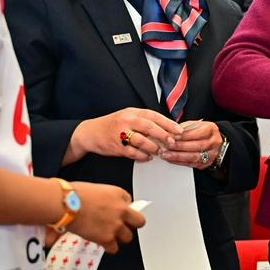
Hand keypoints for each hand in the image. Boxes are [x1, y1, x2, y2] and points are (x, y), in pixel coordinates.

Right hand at [68, 180, 145, 253]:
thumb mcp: (95, 189)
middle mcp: (121, 210)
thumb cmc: (74, 194)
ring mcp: (115, 225)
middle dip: (131, 224)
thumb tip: (104, 206)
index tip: (119, 212)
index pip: (130, 201)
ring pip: (128, 237)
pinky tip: (102, 243)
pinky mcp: (107, 238)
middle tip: (123, 225)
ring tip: (109, 235)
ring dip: (119, 237)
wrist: (65, 203)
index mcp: (118, 194)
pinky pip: (114, 248)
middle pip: (139, 221)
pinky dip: (109, 247)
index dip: (123, 208)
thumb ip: (105, 198)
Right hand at [69, 107, 184, 164]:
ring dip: (153, 147)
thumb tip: (167, 128)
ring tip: (159, 151)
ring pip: (141, 140)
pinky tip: (147, 157)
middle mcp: (126, 120)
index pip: (154, 115)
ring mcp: (119, 133)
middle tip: (172, 142)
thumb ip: (144, 121)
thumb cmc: (113, 125)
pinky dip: (142, 156)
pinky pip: (132, 152)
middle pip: (149, 127)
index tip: (179, 130)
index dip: (168, 123)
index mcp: (132, 112)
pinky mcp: (115, 146)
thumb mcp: (128, 116)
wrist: (90, 133)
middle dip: (163, 135)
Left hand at [158, 120, 223, 169]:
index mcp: (211, 129)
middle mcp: (213, 142)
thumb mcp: (195, 125)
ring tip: (166, 154)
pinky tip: (171, 159)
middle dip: (179, 146)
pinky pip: (192, 164)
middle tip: (167, 146)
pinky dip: (179, 162)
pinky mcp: (205, 164)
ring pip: (194, 157)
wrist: (213, 142)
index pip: (198, 133)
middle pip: (196, 146)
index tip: (172, 136)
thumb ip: (184, 128)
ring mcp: (211, 154)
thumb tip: (170, 132)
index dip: (184, 136)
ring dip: (178, 156)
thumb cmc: (202, 132)